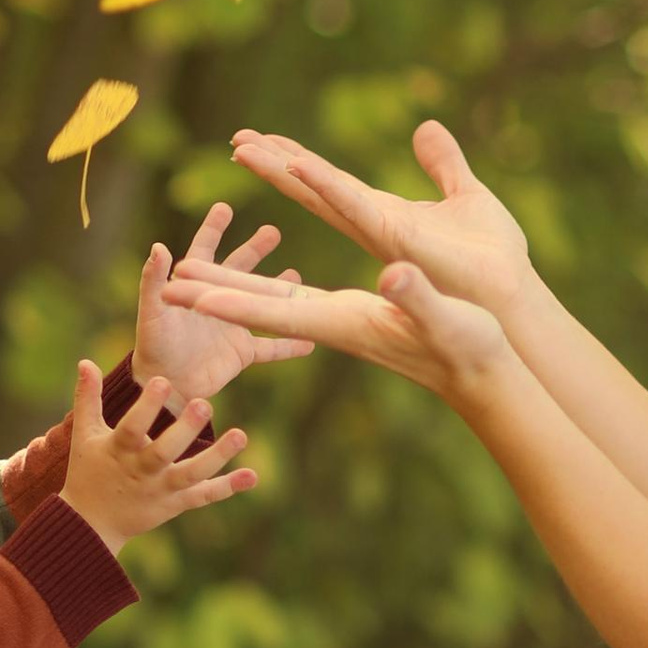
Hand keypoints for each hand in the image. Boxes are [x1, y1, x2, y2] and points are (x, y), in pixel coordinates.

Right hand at [63, 362, 256, 552]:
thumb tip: (86, 361)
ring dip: (217, 458)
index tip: (163, 381)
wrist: (91, 524)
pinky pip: (204, 496)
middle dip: (184, 432)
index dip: (146, 407)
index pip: (131, 428)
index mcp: (118, 451)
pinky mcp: (177, 504)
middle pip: (164, 453)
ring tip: (241, 435)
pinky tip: (252, 475)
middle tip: (204, 404)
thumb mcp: (85, 435)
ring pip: (190, 476)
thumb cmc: (89, 471)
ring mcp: (161, 490)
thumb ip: (88, 398)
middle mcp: (141, 472)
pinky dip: (228, 487)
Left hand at [133, 203, 314, 407]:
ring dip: (278, 288)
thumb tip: (158, 247)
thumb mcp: (154, 312)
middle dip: (255, 248)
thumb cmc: (154, 348)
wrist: (167, 388)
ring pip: (261, 301)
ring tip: (297, 275)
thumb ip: (155, 281)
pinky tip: (313, 337)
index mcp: (194, 287)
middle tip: (274, 231)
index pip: (204, 250)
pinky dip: (292, 343)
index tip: (225, 207)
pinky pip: (273, 346)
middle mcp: (216, 302)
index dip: (214, 228)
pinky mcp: (244, 352)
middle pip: (240, 269)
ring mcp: (233, 326)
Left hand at [165, 254, 509, 406]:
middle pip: (259, 310)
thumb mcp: (447, 317)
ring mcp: (341, 323)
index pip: (277, 314)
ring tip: (189, 277)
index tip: (188, 294)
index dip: (231, 302)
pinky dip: (269, 289)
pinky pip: (298, 302)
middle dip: (211, 298)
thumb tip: (391, 274)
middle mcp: (334, 325)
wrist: (485, 373)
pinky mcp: (354, 318)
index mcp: (347, 322)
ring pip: (272, 304)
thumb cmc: (471, 346)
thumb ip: (418, 296)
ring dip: (229, 291)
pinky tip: (255, 281)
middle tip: (162, 287)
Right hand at [226, 119, 534, 319]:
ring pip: (322, 196)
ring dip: (284, 171)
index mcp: (385, 216)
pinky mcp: (397, 239)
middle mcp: (372, 226)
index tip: (261, 140)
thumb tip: (426, 126)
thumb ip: (444, 163)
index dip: (295, 162)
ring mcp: (380, 234)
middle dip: (274, 166)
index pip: (331, 183)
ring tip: (244, 149)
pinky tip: (300, 166)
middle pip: (313, 189)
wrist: (513, 294)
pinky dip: (327, 185)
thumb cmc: (493, 260)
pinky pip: (355, 207)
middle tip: (235, 142)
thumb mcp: (467, 195)